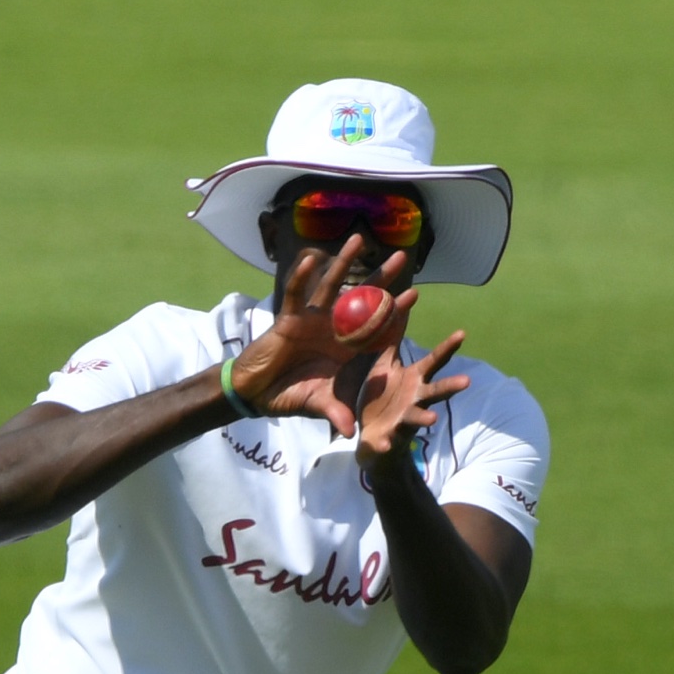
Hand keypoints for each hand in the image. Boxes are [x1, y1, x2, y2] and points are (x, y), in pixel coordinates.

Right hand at [227, 237, 416, 436]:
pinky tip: (313, 259)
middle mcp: (331, 329)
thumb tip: (348, 433)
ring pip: (331, 286)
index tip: (414, 295)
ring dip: (345, 263)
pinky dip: (302, 278)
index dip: (393, 312)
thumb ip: (335, 412)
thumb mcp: (317, 403)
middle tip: (403, 257)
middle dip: (381, 279)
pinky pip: (296, 294)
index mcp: (344, 349)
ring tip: (360, 240)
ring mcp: (311, 320)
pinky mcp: (288, 318)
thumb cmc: (289, 395)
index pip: (374, 326)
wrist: (258, 394)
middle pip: (361, 300)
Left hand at [356, 327, 471, 460]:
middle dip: (451, 387)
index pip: (435, 361)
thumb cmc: (382, 394)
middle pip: (436, 391)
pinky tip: (385, 444)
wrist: (371, 434)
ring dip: (425, 418)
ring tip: (433, 420)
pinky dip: (386, 444)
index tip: (463, 333)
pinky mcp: (388, 437)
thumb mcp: (386, 363)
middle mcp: (416, 399)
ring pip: (418, 418)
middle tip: (467, 381)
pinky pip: (386, 441)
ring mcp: (404, 420)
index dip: (448, 348)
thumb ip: (393, 337)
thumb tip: (403, 304)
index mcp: (415, 379)